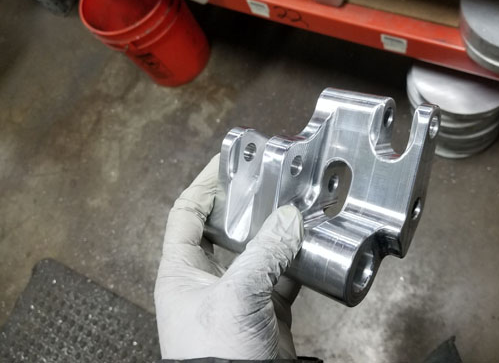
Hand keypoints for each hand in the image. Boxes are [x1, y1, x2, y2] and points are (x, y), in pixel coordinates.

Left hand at [154, 155, 303, 359]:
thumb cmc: (215, 356)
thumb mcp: (235, 297)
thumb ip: (264, 253)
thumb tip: (289, 218)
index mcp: (181, 271)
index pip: (186, 213)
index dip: (204, 184)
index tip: (227, 162)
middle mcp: (206, 279)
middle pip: (224, 227)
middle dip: (246, 204)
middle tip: (269, 181)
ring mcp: (236, 294)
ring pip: (256, 250)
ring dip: (275, 231)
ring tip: (293, 205)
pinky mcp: (263, 309)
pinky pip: (279, 274)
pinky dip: (294, 261)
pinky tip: (309, 246)